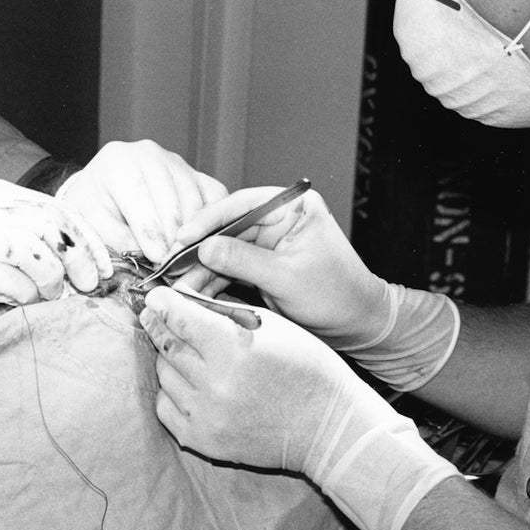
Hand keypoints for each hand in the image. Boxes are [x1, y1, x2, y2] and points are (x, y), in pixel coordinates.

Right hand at [0, 179, 112, 330]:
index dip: (87, 240)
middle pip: (59, 230)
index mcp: (0, 195)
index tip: (103, 267)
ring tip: (45, 298)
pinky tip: (11, 302)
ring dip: (52, 284)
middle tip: (88, 286)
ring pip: (44, 258)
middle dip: (81, 261)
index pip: (60, 211)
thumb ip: (18, 238)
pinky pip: (18, 284)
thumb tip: (64, 266)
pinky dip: (24, 298)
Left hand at [56, 140, 226, 264]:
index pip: (142, 202)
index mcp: (118, 162)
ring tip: (183, 263)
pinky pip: (216, 198)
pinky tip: (199, 245)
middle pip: (173, 204)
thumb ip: (119, 240)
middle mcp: (150, 154)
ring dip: (194, 237)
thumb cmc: (95, 210)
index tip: (157, 262)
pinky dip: (212, 223)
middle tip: (172, 269)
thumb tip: (155, 258)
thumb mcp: (94, 225)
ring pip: (196, 203)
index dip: (152, 237)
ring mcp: (176, 161)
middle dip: (173, 242)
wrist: (102, 192)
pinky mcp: (196, 173)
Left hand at [139, 286, 458, 529]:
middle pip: (166, 345)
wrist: (328, 427)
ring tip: (185, 350)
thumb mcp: (270, 324)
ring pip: (164, 375)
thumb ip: (221, 310)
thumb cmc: (304, 366)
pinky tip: (187, 381)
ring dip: (169, 359)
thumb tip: (177, 299)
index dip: (162, 303)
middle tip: (153, 314)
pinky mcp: (204, 441)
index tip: (155, 296)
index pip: (178, 318)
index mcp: (234, 348)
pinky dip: (172, 391)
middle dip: (158, 325)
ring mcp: (207, 416)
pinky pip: (166, 408)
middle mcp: (216, 384)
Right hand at [172, 186, 387, 345]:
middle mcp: (278, 219)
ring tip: (178, 284)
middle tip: (172, 264)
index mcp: (292, 207)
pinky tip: (193, 291)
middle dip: (200, 249)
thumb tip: (205, 247)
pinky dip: (213, 280)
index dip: (208, 220)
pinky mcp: (262, 264)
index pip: (241, 204)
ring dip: (202, 268)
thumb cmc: (337, 295)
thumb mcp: (286, 278)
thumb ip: (244, 260)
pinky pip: (230, 267)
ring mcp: (268, 242)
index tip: (183, 236)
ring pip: (225, 249)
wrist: (357, 324)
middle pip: (227, 227)